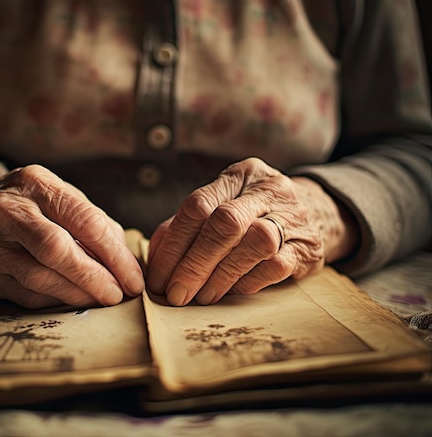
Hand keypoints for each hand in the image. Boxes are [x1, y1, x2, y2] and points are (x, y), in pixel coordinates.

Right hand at [0, 165, 144, 308]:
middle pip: (55, 249)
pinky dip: (56, 299)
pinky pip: (26, 296)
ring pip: (40, 278)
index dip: (113, 254)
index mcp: (34, 182)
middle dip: (94, 277)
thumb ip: (96, 225)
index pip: (83, 220)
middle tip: (118, 294)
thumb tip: (127, 266)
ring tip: (100, 297)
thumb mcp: (62, 197)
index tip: (133, 277)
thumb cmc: (32, 204)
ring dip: (78, 294)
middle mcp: (5, 209)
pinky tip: (71, 296)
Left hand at [146, 157, 357, 305]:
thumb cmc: (253, 212)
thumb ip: (187, 225)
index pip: (197, 205)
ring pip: (254, 243)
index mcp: (238, 176)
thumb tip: (154, 255)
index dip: (173, 244)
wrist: (318, 213)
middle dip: (194, 264)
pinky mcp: (307, 247)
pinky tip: (229, 292)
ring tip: (200, 297)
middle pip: (225, 223)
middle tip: (176, 293)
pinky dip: (245, 282)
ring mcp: (292, 217)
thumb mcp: (222, 204)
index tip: (157, 276)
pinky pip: (274, 266)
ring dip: (220, 276)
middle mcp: (267, 190)